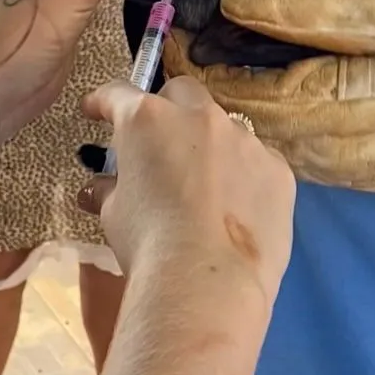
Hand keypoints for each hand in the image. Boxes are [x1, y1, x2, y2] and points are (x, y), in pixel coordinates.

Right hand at [78, 76, 295, 320]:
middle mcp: (200, 117)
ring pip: (226, 130)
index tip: (95, 110)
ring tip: (204, 187)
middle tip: (158, 142)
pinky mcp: (279, 170)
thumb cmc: (148, 243)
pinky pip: (257, 163)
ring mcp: (246, 140)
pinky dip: (244, 177)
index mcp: (149, 120)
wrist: (207, 280)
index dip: (103, 102)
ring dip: (210, 147)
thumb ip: (111, 190)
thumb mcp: (115, 214)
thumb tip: (100, 188)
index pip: (119, 95)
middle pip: (182, 94)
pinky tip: (238, 210)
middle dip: (167, 109)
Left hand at [163, 0, 374, 193]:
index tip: (170, 36)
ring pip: (261, 137)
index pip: (225, 88)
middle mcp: (311, 148)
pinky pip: (293, 148)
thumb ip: (302, 9)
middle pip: (235, 118)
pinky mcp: (351, 173)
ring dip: (234, 109)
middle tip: (185, 49)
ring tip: (218, 72)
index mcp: (311, 106)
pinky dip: (270, 124)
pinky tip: (273, 99)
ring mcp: (331, 168)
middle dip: (206, 86)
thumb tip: (236, 1)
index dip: (192, 61)